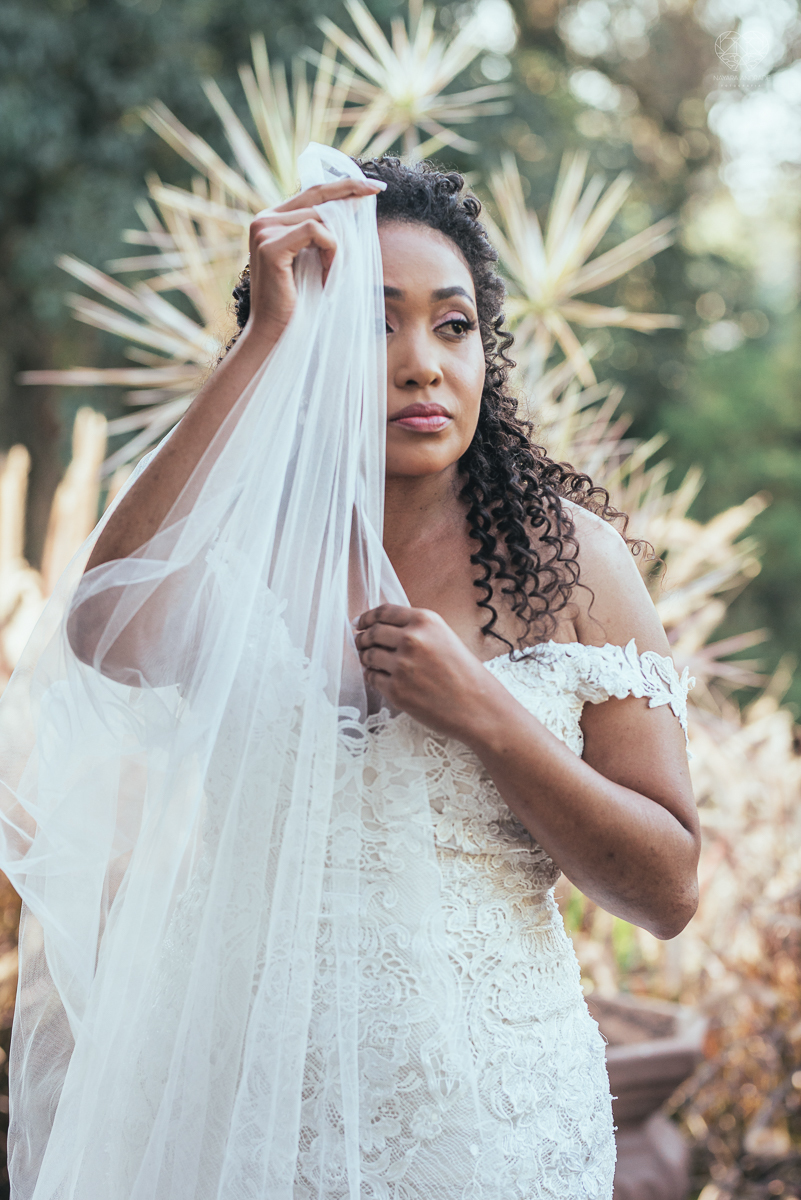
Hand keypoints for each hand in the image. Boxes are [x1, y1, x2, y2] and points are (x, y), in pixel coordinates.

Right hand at [244, 177, 384, 343]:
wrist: (276, 333)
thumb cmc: (299, 303)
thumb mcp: (315, 260)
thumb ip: (325, 234)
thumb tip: (354, 205)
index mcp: (272, 220)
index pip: (312, 191)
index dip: (344, 185)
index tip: (376, 186)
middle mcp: (263, 219)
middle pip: (318, 197)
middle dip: (350, 200)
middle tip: (376, 195)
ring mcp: (263, 230)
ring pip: (320, 216)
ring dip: (337, 245)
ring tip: (331, 272)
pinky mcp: (270, 245)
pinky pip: (315, 231)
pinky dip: (330, 251)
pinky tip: (326, 274)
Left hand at [354, 604, 496, 740]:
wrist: (478, 705)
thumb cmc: (464, 673)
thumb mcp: (443, 636)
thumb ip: (415, 629)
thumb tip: (379, 627)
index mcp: (424, 620)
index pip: (383, 612)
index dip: (366, 617)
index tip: (359, 623)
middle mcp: (412, 639)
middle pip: (371, 633)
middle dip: (362, 639)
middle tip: (360, 644)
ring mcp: (402, 665)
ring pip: (368, 656)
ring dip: (366, 658)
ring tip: (372, 662)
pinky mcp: (396, 690)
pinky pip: (371, 678)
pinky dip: (372, 676)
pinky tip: (380, 678)